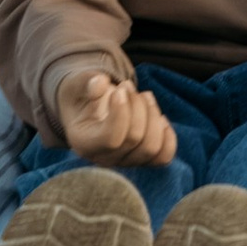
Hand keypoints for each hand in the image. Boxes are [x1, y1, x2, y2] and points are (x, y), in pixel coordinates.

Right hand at [53, 66, 176, 168]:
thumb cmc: (82, 95)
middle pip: (135, 139)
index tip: (119, 89)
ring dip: (153, 115)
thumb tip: (101, 83)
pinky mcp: (141, 159)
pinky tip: (159, 116)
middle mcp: (104, 159)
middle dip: (137, 106)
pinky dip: (167, 136)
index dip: (121, 112)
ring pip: (152, 148)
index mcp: (85, 143)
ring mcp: (125, 162)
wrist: (87, 107)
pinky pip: (163, 157)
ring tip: (144, 95)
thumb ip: (87, 83)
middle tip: (127, 85)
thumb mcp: (79, 85)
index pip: (111, 139)